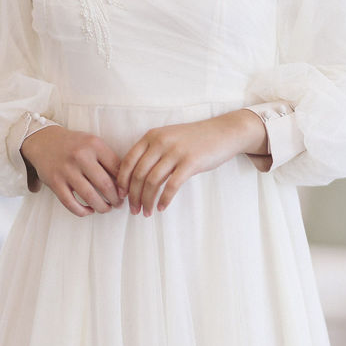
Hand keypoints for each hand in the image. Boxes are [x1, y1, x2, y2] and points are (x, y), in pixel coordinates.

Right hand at [20, 125, 125, 217]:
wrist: (44, 140)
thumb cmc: (74, 145)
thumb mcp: (92, 143)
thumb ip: (108, 159)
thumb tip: (125, 184)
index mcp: (94, 145)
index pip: (117, 169)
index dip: (124, 184)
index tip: (126, 193)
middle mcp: (80, 156)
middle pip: (106, 185)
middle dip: (116, 199)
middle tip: (118, 204)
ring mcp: (66, 170)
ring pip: (90, 197)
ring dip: (102, 207)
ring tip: (106, 208)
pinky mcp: (54, 182)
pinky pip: (71, 203)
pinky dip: (82, 211)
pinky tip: (89, 210)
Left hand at [116, 109, 268, 215]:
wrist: (223, 132)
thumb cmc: (194, 139)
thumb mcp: (169, 138)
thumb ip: (152, 152)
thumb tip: (134, 178)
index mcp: (152, 136)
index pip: (128, 161)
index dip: (122, 181)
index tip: (122, 196)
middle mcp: (160, 142)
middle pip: (138, 174)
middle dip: (133, 196)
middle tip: (134, 210)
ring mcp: (176, 152)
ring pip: (152, 182)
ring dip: (146, 201)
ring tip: (146, 212)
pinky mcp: (190, 162)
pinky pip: (171, 185)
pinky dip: (164, 199)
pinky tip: (161, 208)